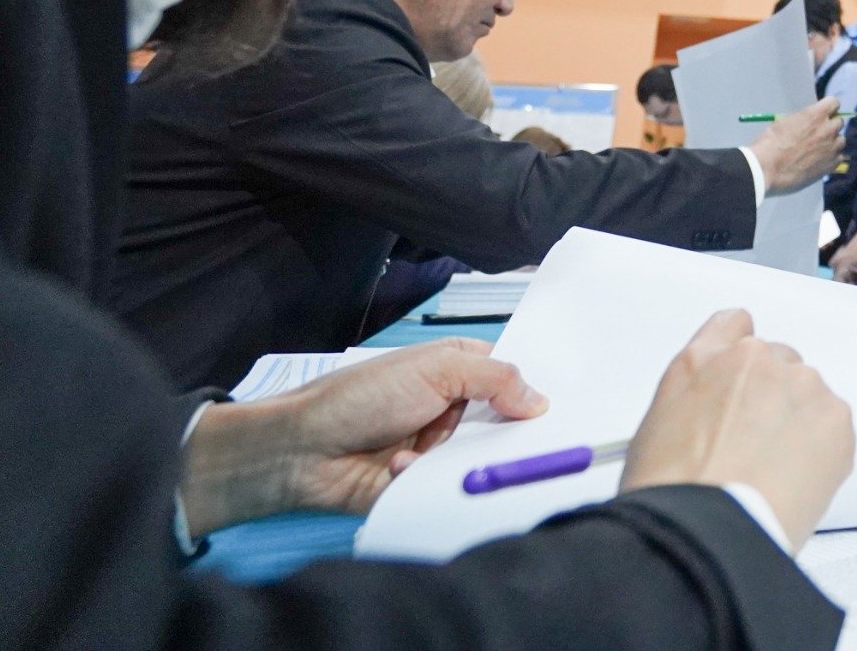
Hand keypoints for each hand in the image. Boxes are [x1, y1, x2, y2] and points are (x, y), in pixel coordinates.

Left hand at [179, 339, 547, 535]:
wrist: (299, 450)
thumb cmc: (357, 397)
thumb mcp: (435, 369)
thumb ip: (494, 378)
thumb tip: (539, 400)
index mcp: (456, 370)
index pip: (509, 377)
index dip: (532, 390)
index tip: (557, 406)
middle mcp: (450, 409)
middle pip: (502, 423)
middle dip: (505, 431)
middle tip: (515, 436)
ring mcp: (437, 448)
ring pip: (479, 458)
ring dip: (461, 456)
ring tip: (433, 449)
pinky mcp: (423, 484)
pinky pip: (450, 487)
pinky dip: (431, 478)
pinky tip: (402, 467)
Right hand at [623, 309, 854, 545]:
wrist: (707, 534)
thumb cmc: (672, 497)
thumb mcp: (654, 434)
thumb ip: (694, 403)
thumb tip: (712, 417)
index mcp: (701, 360)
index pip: (734, 326)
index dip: (739, 362)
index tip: (743, 384)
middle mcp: (754, 360)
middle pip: (778, 364)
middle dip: (771, 399)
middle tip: (755, 448)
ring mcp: (799, 385)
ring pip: (808, 396)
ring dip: (797, 425)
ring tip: (771, 476)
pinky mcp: (835, 418)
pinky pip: (832, 427)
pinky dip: (821, 452)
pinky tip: (792, 484)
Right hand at [752, 97, 844, 192]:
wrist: (767, 170)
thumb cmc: (770, 143)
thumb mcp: (785, 123)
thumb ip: (803, 121)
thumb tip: (809, 124)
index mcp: (816, 115)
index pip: (834, 103)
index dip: (828, 108)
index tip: (822, 114)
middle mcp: (828, 129)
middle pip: (839, 122)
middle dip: (829, 126)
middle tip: (818, 134)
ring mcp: (832, 148)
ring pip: (841, 141)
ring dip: (832, 142)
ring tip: (819, 150)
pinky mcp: (832, 165)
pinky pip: (839, 157)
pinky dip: (832, 158)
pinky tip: (820, 162)